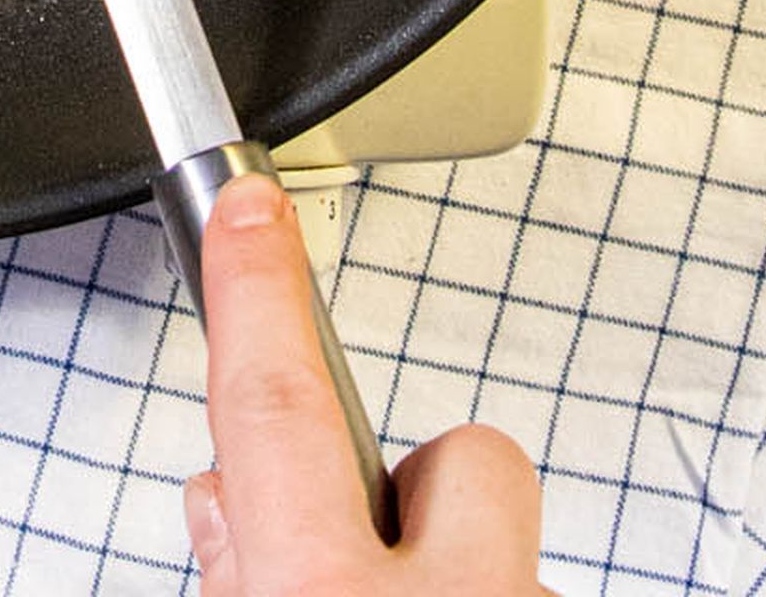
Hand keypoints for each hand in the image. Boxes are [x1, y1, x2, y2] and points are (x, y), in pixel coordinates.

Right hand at [186, 173, 541, 595]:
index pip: (277, 404)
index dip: (258, 290)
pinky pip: (538, 588)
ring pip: (515, 545)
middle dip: (428, 479)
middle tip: (396, 553)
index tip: (251, 205)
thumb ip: (244, 572)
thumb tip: (227, 503)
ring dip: (466, 576)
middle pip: (466, 457)